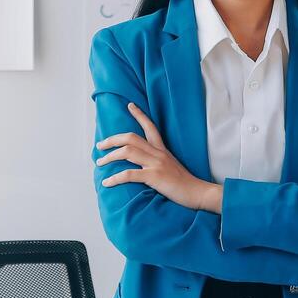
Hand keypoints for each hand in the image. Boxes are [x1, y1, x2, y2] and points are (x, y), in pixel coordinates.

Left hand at [98, 102, 222, 212]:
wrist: (198, 192)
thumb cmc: (184, 183)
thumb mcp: (171, 166)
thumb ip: (158, 161)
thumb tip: (143, 164)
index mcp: (162, 150)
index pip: (150, 127)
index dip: (139, 115)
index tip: (130, 105)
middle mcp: (158, 153)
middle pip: (131, 137)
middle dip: (112, 140)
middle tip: (99, 145)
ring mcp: (156, 164)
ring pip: (127, 151)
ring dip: (110, 156)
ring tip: (100, 163)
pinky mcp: (154, 176)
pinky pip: (129, 174)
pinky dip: (115, 177)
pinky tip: (106, 182)